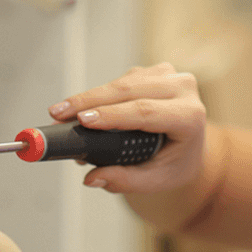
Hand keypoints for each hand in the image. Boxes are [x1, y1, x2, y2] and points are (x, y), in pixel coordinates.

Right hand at [48, 62, 206, 193]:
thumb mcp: (156, 180)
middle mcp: (183, 90)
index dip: (112, 115)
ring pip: (122, 82)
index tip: (82, 120)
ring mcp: (170, 76)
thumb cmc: (176, 163)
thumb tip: (92, 178)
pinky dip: (99, 94)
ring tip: (62, 113)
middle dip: (89, 101)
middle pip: (129, 91)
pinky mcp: (155, 71)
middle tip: (58, 114)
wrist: (192, 148)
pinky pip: (121, 79)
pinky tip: (82, 107)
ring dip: (89, 96)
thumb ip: (125, 180)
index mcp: (191, 117)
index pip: (146, 112)